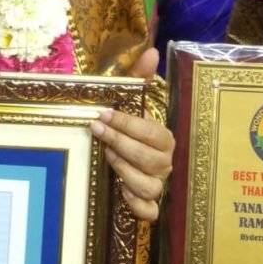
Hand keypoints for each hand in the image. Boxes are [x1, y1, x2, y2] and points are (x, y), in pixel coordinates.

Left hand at [94, 48, 172, 222]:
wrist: (120, 160)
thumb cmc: (124, 129)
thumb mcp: (128, 101)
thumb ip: (139, 77)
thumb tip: (152, 51)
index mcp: (163, 138)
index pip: (150, 131)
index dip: (126, 124)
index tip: (101, 115)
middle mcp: (165, 162)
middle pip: (149, 158)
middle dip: (120, 144)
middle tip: (97, 131)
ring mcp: (159, 186)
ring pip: (149, 185)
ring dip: (125, 171)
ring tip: (107, 157)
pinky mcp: (150, 207)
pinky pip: (150, 212)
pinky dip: (137, 205)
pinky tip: (121, 192)